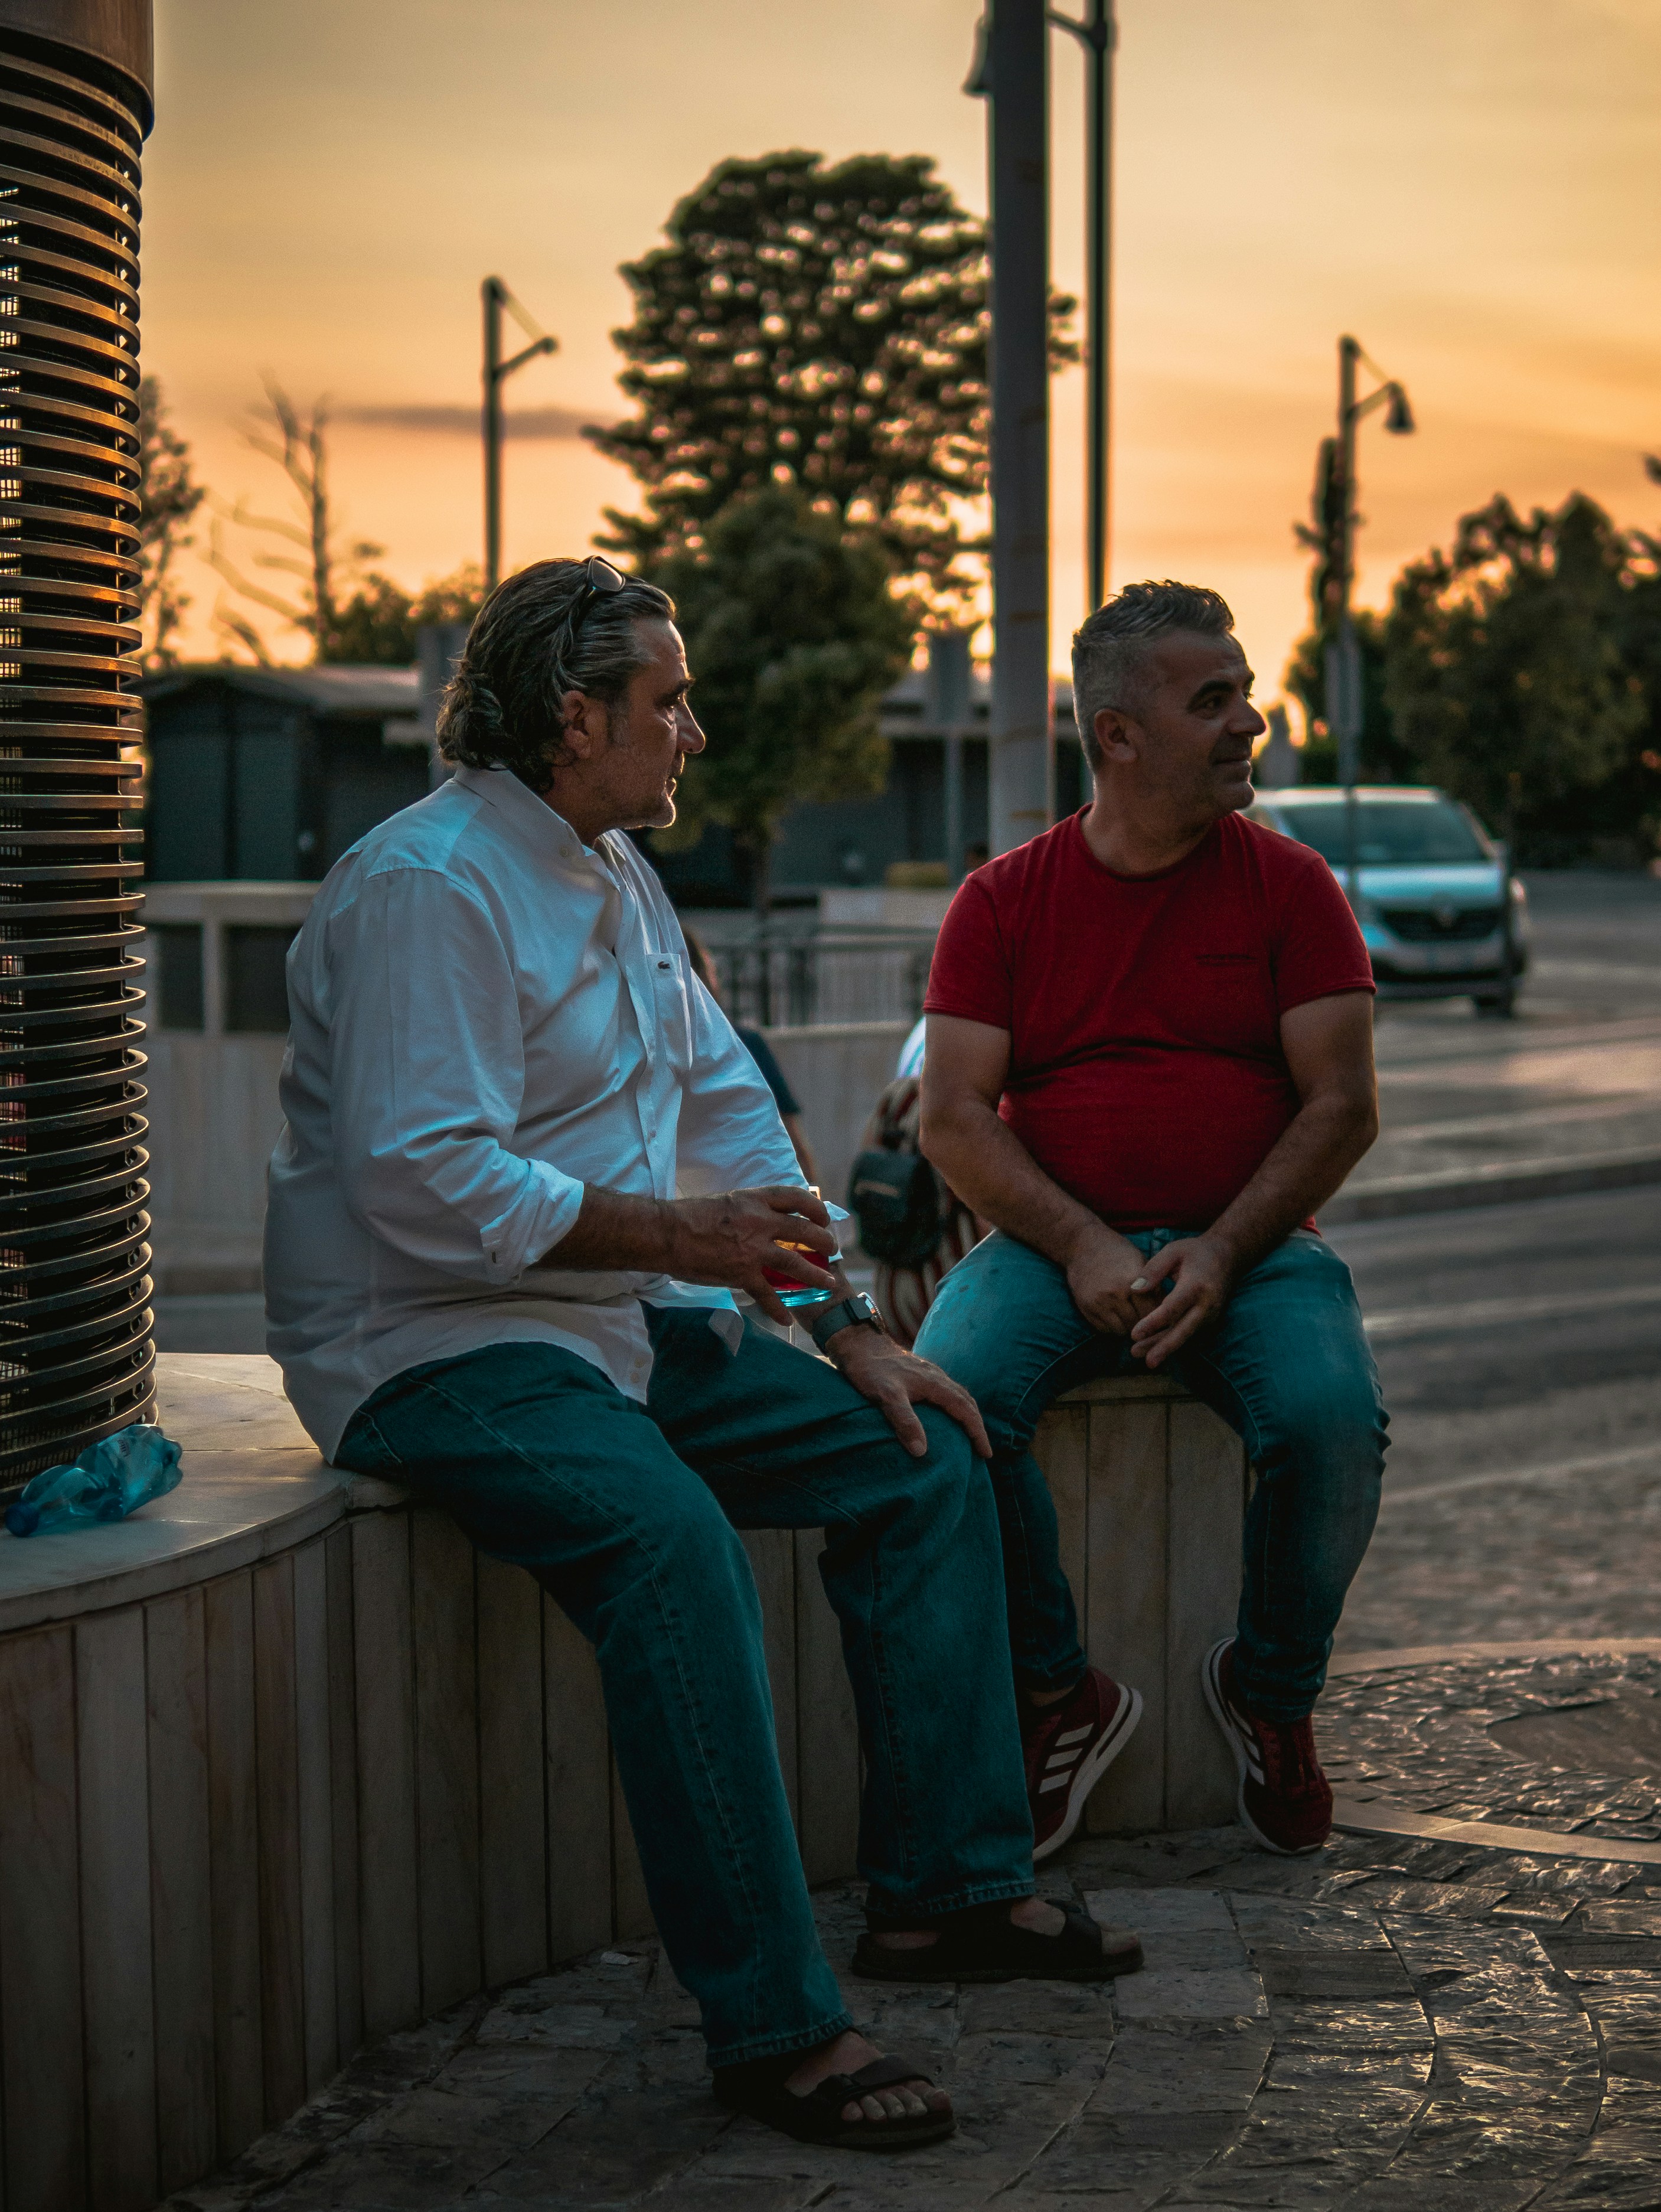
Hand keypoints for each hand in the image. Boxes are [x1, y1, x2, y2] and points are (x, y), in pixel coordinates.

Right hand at [663, 1187, 836, 1326]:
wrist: (667, 1234)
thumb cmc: (690, 1216)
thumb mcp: (727, 1201)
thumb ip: (749, 1209)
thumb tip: (764, 1218)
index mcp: (755, 1200)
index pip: (796, 1198)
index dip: (815, 1208)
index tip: (822, 1217)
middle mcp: (760, 1222)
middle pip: (805, 1231)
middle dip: (823, 1241)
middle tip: (830, 1249)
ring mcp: (754, 1250)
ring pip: (796, 1264)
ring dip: (816, 1275)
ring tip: (828, 1283)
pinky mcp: (743, 1274)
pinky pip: (767, 1295)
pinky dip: (778, 1309)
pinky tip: (786, 1319)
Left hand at [826, 1327, 992, 1460]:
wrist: (858, 1344)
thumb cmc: (871, 1370)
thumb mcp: (887, 1396)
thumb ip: (904, 1421)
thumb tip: (921, 1451)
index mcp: (935, 1383)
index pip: (966, 1410)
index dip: (978, 1432)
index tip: (986, 1453)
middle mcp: (937, 1377)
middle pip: (967, 1402)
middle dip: (977, 1425)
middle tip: (983, 1449)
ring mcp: (929, 1373)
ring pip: (958, 1395)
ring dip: (967, 1414)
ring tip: (970, 1434)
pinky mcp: (919, 1373)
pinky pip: (946, 1391)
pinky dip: (954, 1405)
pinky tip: (945, 1413)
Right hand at [1064, 1226, 1165, 1337]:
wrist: (1083, 1244)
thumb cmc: (1117, 1251)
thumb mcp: (1141, 1262)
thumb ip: (1154, 1286)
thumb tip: (1167, 1311)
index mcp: (1133, 1280)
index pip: (1152, 1312)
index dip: (1159, 1317)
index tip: (1161, 1319)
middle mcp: (1115, 1293)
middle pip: (1137, 1324)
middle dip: (1144, 1325)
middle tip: (1148, 1322)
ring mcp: (1099, 1302)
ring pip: (1121, 1331)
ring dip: (1128, 1328)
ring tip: (1132, 1320)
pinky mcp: (1086, 1308)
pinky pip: (1105, 1329)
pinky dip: (1113, 1327)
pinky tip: (1117, 1317)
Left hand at [1128, 1234, 1236, 1368]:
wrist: (1228, 1256)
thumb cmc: (1195, 1252)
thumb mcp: (1173, 1251)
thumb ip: (1153, 1269)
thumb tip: (1134, 1289)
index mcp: (1196, 1285)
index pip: (1172, 1309)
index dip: (1153, 1323)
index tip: (1134, 1334)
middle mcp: (1207, 1304)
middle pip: (1183, 1330)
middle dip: (1163, 1347)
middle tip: (1145, 1360)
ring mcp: (1211, 1315)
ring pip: (1186, 1336)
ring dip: (1166, 1348)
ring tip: (1146, 1359)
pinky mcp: (1210, 1320)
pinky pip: (1190, 1333)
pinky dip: (1174, 1342)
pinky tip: (1157, 1349)